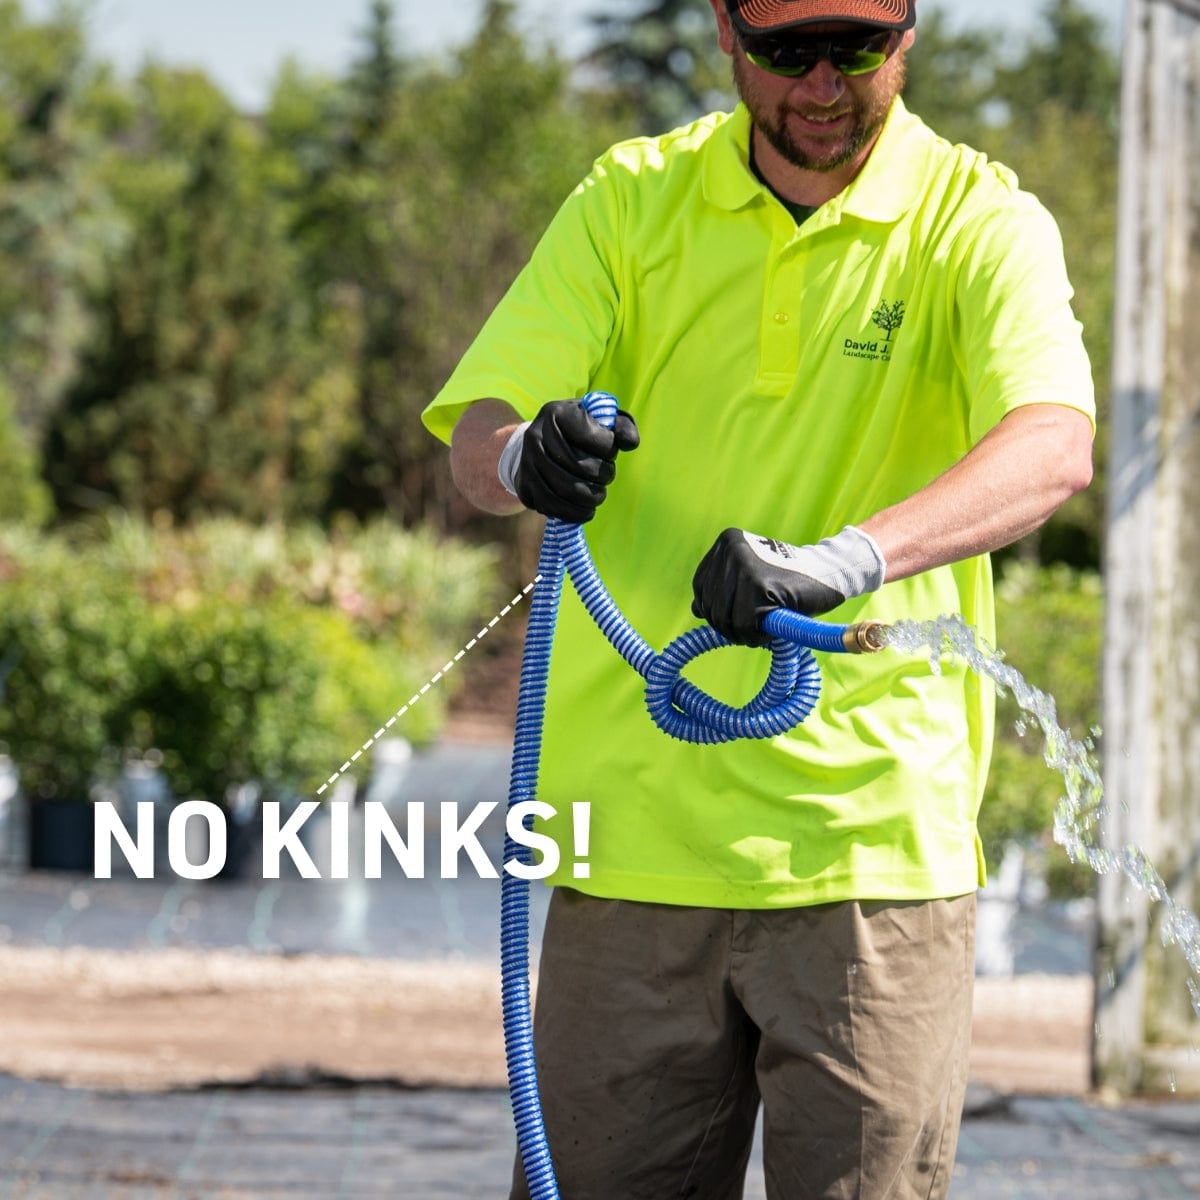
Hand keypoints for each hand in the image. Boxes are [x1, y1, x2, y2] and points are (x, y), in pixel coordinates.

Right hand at [500, 400, 638, 522]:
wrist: (539, 443)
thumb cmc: (577, 430)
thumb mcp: (599, 419)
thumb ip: (621, 426)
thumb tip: (631, 443)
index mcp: (557, 413)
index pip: (593, 438)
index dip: (609, 450)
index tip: (609, 451)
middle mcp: (536, 435)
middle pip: (580, 466)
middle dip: (603, 476)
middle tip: (606, 476)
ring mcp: (527, 462)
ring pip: (566, 490)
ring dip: (591, 498)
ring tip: (598, 495)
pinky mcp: (524, 486)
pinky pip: (552, 507)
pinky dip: (574, 513)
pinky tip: (585, 510)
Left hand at [691, 526, 885, 645]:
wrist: (830, 572)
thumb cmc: (790, 580)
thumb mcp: (750, 578)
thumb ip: (723, 590)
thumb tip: (696, 609)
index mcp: (726, 542)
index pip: (701, 587)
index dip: (716, 611)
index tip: (738, 617)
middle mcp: (731, 549)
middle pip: (710, 605)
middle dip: (729, 626)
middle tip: (753, 629)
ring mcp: (744, 565)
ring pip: (725, 618)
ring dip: (743, 633)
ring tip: (763, 629)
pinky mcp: (759, 584)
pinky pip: (744, 624)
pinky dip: (756, 635)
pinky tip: (770, 630)